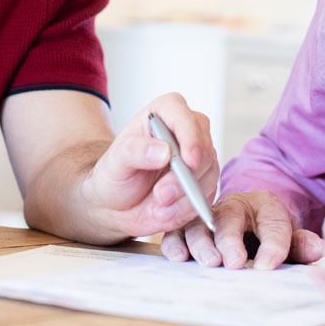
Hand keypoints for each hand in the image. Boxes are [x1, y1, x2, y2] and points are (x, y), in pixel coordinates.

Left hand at [81, 93, 217, 238]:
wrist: (117, 203)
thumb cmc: (115, 174)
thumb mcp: (116, 161)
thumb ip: (135, 151)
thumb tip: (164, 151)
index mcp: (167, 112)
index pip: (185, 118)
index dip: (190, 139)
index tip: (188, 162)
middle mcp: (188, 131)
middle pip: (203, 149)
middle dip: (184, 178)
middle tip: (161, 195)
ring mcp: (200, 157)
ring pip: (209, 174)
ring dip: (185, 197)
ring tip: (158, 208)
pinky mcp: (204, 182)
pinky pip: (207, 195)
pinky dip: (187, 208)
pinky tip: (166, 213)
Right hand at [161, 190, 323, 268]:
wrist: (247, 219)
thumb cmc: (267, 232)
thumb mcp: (289, 236)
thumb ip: (302, 244)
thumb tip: (319, 250)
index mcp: (265, 205)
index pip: (273, 223)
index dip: (272, 244)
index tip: (268, 266)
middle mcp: (233, 206)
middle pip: (229, 218)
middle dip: (230, 240)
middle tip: (233, 262)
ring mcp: (207, 215)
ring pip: (199, 223)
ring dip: (201, 242)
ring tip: (208, 261)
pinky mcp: (186, 226)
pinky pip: (176, 230)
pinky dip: (175, 242)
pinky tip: (178, 256)